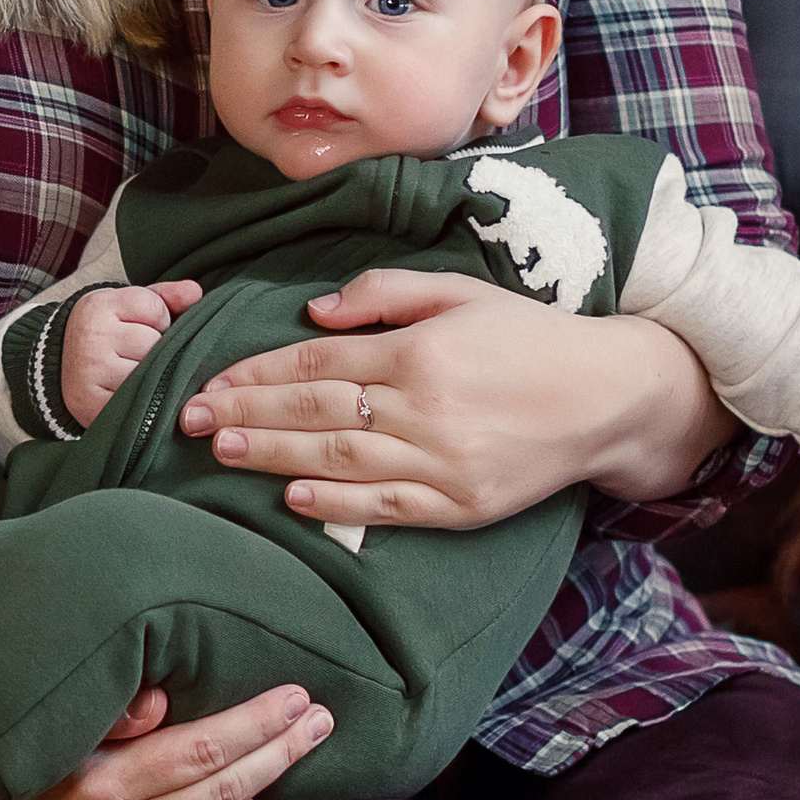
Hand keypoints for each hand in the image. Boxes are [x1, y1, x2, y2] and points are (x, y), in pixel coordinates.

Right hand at [0, 682, 331, 799]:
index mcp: (102, 786)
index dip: (255, 724)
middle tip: (318, 718)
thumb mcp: (50, 722)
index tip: (296, 697)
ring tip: (274, 761)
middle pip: (225, 793)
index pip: (199, 751)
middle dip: (280, 752)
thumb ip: (110, 710)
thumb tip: (165, 699)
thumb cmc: (11, 757)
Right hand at [62, 280, 202, 427]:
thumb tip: (195, 293)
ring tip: (133, 372)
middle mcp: (91, 337)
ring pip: (148, 374)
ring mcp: (90, 372)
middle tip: (137, 353)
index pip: (155, 308)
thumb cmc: (107, 334)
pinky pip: (137, 403)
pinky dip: (141, 401)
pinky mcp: (92, 405)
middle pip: (153, 344)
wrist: (61, 367)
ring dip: (150, 377)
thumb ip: (165, 296)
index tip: (143, 326)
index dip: (159, 320)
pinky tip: (130, 394)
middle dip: (155, 350)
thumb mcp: (129, 307)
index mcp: (98, 306)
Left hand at [179, 267, 735, 528]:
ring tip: (221, 453)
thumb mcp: (459, 292)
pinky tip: (290, 499)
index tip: (212, 379)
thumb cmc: (527, 337)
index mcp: (417, 351)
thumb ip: (383, 292)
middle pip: (315, 411)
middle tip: (190, 419)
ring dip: (273, 457)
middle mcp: (424, 407)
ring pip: (339, 460)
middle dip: (246, 414)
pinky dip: (335, 505)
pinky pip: (386, 508)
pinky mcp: (462, 505)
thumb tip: (313, 309)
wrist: (609, 398)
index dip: (258, 371)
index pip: (317, 361)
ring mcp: (443, 462)